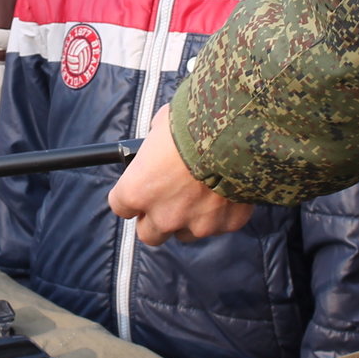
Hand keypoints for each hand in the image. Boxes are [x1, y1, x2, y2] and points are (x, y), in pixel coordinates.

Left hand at [108, 107, 253, 244]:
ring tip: (202, 193)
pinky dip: (222, 212)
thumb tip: (159, 145)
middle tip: (167, 199)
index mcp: (137, 191)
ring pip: (185, 233)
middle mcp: (163, 215)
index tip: (140, 188)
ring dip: (188, 219)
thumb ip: (155, 146)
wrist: (237, 132)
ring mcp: (197, 224)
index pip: (121, 207)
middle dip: (155, 219)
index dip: (130, 197)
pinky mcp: (227, 224)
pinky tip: (227, 190)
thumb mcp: (162, 126)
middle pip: (149, 233)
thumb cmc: (193, 123)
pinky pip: (220, 224)